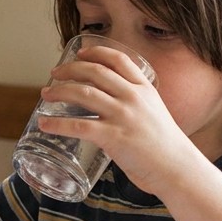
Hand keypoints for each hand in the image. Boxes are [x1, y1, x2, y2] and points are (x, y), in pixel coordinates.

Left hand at [37, 45, 201, 194]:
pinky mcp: (113, 137)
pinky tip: (44, 124)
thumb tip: (111, 109)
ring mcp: (123, 116)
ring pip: (82, 94)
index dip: (95, 52)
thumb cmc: (166, 145)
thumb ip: (135, 106)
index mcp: (145, 88)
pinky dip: (57, 124)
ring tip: (45, 95)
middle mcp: (133, 97)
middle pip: (94, 72)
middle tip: (54, 74)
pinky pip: (78, 126)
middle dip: (69, 70)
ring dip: (59, 91)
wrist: (177, 167)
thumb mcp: (155, 113)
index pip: (118, 59)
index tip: (80, 53)